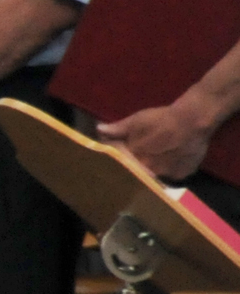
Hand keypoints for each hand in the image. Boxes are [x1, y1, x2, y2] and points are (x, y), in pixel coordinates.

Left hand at [99, 101, 214, 182]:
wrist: (193, 121)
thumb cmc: (161, 119)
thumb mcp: (137, 120)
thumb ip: (118, 128)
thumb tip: (99, 130)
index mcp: (135, 158)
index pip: (122, 160)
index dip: (120, 154)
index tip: (122, 147)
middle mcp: (150, 171)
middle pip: (139, 169)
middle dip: (137, 161)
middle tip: (144, 149)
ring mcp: (167, 174)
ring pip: (155, 173)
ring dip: (154, 165)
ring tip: (160, 152)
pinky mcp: (182, 175)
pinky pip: (172, 174)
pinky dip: (171, 167)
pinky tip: (173, 156)